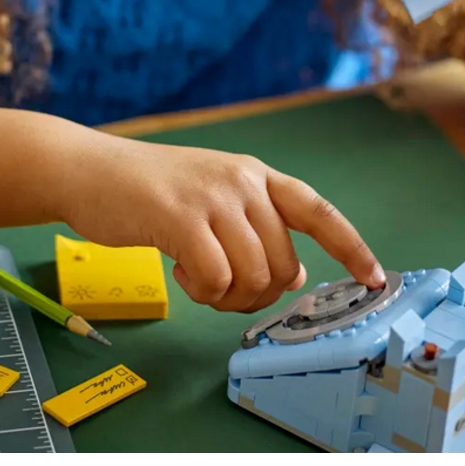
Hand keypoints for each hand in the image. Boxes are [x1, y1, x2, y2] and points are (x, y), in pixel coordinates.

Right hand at [60, 135, 385, 313]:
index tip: (375, 279)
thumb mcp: (212, 198)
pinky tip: (179, 271)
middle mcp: (242, 181)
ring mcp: (213, 196)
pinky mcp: (181, 218)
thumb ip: (253, 227)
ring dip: (227, 295)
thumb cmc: (151, 193)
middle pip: (283, 264)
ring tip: (196, 276)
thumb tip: (292, 273)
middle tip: (221, 288)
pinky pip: (217, 280)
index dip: (351, 247)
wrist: (89, 170)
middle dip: (258, 293)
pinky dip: (201, 291)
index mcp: (255, 175)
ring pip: (254, 276)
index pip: (318, 211)